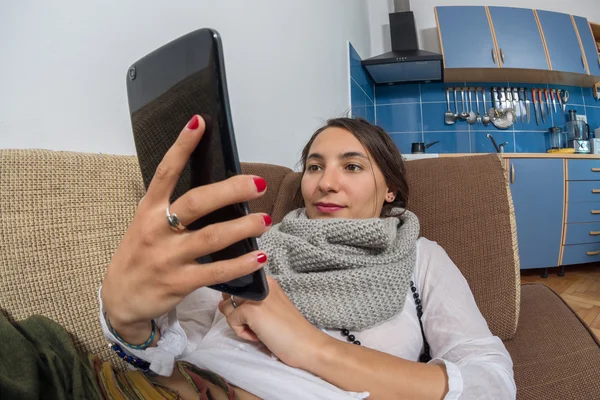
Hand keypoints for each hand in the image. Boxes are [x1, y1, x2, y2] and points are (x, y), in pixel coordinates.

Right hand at [101, 115, 270, 338]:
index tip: (199, 122)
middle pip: (196, 203)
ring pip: (211, 237)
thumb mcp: (147, 225)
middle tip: (256, 183)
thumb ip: (173, 209)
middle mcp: (157, 230)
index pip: (166, 172)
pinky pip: (216, 272)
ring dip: (242, 228)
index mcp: (148, 210)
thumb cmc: (140, 255)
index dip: (182, 146)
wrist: (121, 298)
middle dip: (229, 191)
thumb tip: (216, 191)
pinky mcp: (180, 282)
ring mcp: (168, 257)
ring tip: (265, 219)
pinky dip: (241, 264)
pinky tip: (259, 256)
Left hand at [218, 276, 330, 368]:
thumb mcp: (267, 312)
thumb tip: (222, 303)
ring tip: (259, 330)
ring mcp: (256, 295)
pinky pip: (231, 320)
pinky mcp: (251, 309)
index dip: (239, 302)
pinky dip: (241, 333)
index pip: (238, 284)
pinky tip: (259, 336)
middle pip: (230, 294)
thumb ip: (245, 304)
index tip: (256, 317)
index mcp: (267, 282)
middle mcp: (262, 283)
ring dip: (239, 323)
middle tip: (258, 325)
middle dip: (237, 313)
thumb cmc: (290, 331)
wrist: (307, 346)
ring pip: (228, 306)